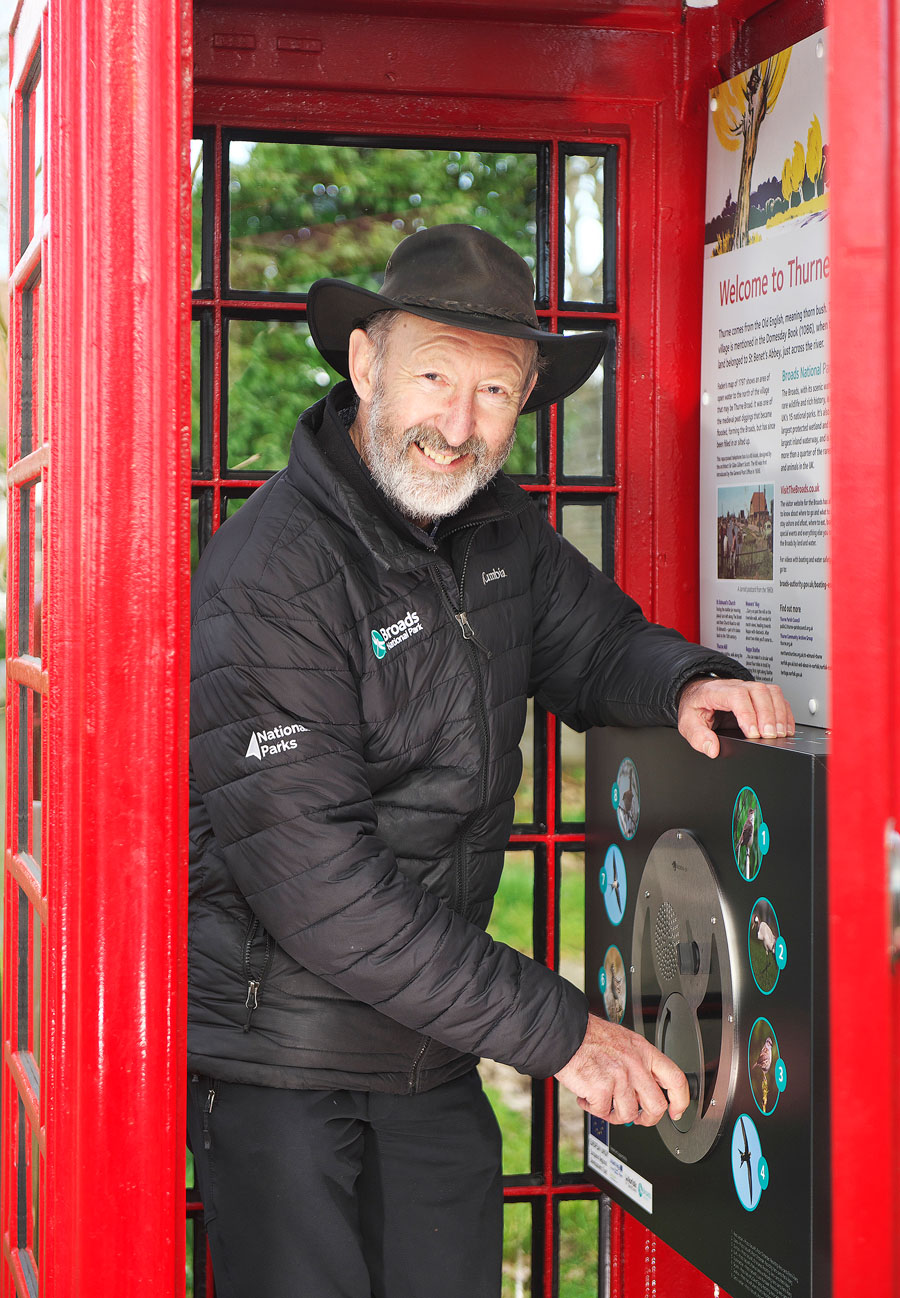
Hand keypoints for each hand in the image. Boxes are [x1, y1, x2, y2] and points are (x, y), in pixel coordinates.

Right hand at [555, 1014, 688, 1125]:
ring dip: (614, 1114)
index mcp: (643, 1051)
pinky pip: (603, 1112)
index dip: (681, 1100)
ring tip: (603, 1103)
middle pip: (657, 1105)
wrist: (565, 1032)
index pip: (675, 1079)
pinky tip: (586, 1096)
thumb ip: (638, 1062)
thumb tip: (648, 1087)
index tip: (676, 1111)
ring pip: (629, 1114)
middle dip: (648, 1119)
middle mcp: (635, 1064)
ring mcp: (619, 1077)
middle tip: (638, 1118)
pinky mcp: (602, 1088)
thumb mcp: (623, 1041)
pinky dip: (592, 1108)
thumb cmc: (589, 1036)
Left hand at [677, 677, 794, 758]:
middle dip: (767, 715)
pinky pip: (778, 698)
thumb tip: (712, 749)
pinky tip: (786, 728)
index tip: (752, 733)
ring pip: (771, 692)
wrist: (698, 695)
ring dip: (779, 713)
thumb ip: (698, 736)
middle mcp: (735, 686)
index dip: (747, 713)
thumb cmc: (696, 707)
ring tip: (779, 733)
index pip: (736, 696)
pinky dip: (785, 713)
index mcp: (715, 691)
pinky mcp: (760, 695)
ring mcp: (749, 688)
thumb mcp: (688, 723)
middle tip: (769, 736)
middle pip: (758, 691)